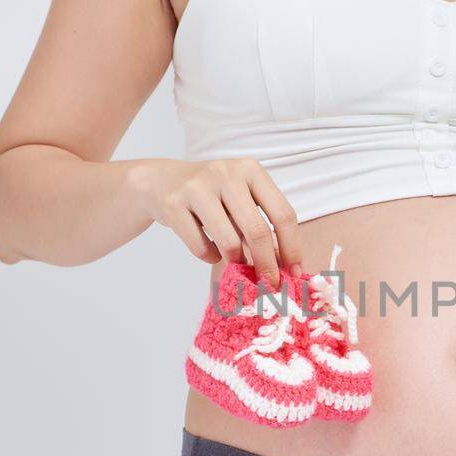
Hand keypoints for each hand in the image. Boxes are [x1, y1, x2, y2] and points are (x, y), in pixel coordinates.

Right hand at [128, 157, 302, 288]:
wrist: (161, 182)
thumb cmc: (212, 195)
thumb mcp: (240, 197)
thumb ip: (262, 223)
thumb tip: (286, 267)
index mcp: (250, 170)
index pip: (283, 214)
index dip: (292, 248)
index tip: (294, 273)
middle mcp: (226, 174)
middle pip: (258, 231)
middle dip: (268, 265)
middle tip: (270, 285)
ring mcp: (197, 187)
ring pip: (229, 242)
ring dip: (236, 262)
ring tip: (236, 263)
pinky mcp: (173, 204)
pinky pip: (201, 247)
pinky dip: (210, 256)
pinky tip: (212, 251)